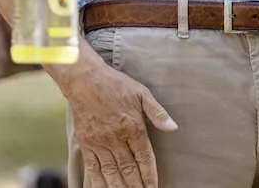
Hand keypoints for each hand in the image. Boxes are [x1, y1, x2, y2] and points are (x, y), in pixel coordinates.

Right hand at [63, 57, 177, 187]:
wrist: (85, 80)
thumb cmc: (116, 85)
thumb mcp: (141, 93)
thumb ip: (157, 112)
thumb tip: (173, 127)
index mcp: (132, 126)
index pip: (144, 157)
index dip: (149, 175)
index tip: (153, 187)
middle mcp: (116, 138)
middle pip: (128, 169)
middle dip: (136, 186)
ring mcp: (100, 142)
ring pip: (111, 172)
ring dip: (120, 187)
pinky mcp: (86, 144)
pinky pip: (93, 168)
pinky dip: (99, 182)